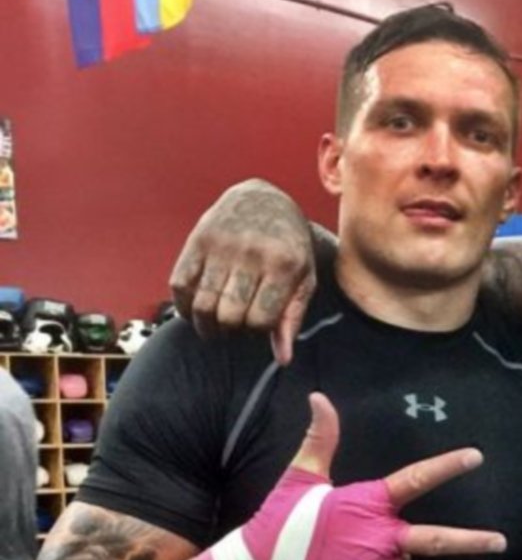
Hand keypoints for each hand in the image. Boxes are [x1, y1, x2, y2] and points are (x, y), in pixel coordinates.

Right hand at [169, 179, 315, 364]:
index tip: (258, 323)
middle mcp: (251, 254)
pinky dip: (183, 306)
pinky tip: (194, 309)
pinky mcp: (197, 241)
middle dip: (231, 329)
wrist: (264, 200)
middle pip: (229, 317)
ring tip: (216, 323)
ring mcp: (221, 246)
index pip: (261, 321)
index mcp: (283, 265)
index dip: (257, 330)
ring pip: (202, 306)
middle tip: (235, 324)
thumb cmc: (289, 246)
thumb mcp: (303, 279)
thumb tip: (283, 360)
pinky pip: (179, 286)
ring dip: (206, 324)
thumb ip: (292, 318)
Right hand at [194, 392, 505, 559]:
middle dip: (472, 542)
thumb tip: (320, 397)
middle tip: (501, 542)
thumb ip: (321, 438)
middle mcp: (378, 539)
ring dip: (384, 553)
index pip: (415, 480)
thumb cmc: (280, 522)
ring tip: (343, 551)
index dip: (447, 467)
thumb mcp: (300, 477)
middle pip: (434, 540)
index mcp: (367, 504)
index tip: (475, 457)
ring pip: (399, 558)